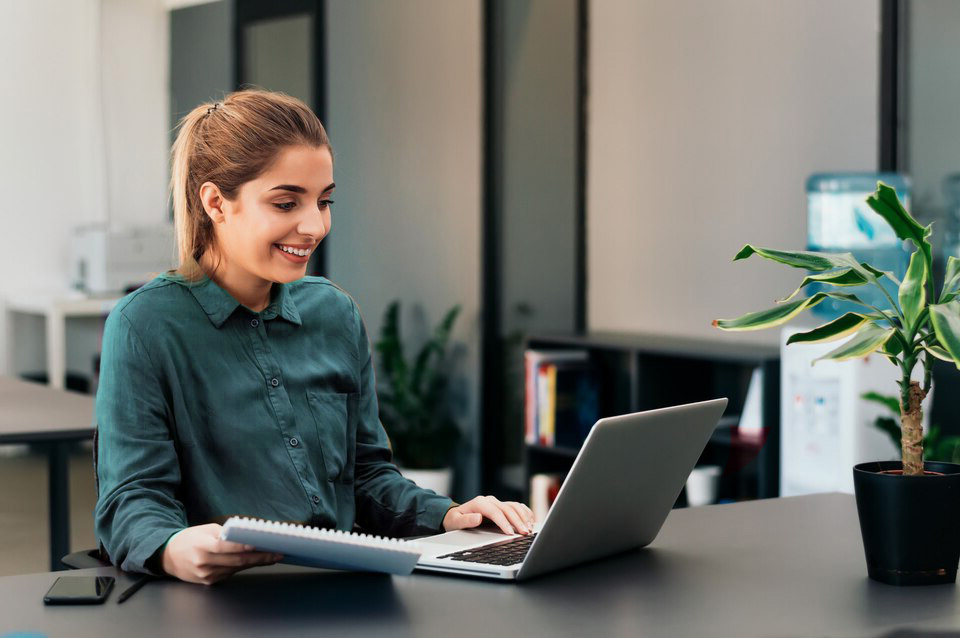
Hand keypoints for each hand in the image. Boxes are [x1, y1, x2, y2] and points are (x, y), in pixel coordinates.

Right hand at [160, 523, 282, 584]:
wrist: (169, 557)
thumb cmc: (190, 539)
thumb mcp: (206, 530)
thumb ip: (226, 533)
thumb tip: (248, 534)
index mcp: (202, 546)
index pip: (226, 547)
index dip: (243, 546)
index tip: (260, 544)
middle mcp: (204, 563)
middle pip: (237, 561)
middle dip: (260, 557)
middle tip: (277, 552)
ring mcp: (207, 575)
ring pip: (236, 568)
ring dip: (256, 562)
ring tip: (273, 555)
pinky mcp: (209, 582)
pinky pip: (230, 573)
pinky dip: (244, 566)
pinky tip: (256, 561)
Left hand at [442, 496, 534, 535]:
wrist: (456, 515)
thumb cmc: (456, 520)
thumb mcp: (456, 522)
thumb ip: (466, 520)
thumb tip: (478, 517)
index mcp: (480, 503)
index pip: (496, 512)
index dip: (504, 523)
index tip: (511, 533)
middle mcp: (490, 500)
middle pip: (508, 509)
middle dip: (518, 522)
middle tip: (525, 533)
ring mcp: (498, 502)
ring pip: (515, 506)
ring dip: (524, 517)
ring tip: (529, 529)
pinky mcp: (503, 506)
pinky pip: (517, 507)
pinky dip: (525, 513)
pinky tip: (531, 521)